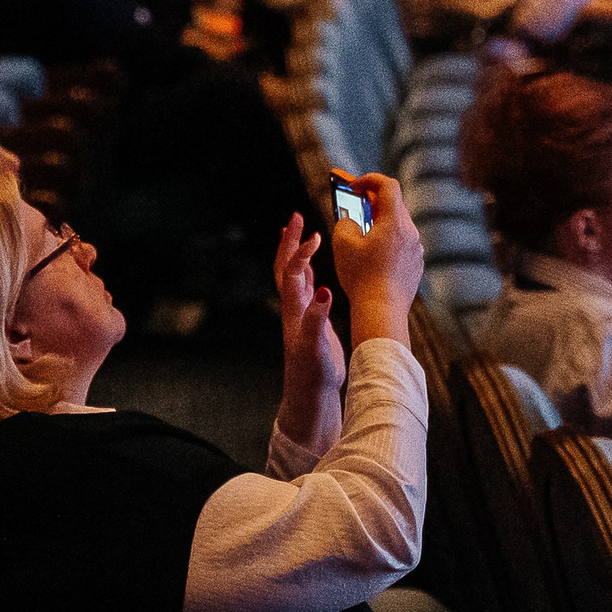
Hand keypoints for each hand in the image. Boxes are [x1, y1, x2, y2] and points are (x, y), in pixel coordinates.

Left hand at [274, 214, 341, 450]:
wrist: (310, 395)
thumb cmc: (313, 374)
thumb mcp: (316, 347)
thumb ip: (319, 319)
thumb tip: (326, 291)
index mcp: (294, 311)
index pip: (295, 273)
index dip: (303, 253)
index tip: (317, 236)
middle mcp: (294, 308)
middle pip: (286, 267)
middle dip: (290, 242)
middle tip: (296, 217)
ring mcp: (300, 313)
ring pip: (294, 275)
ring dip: (296, 251)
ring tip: (299, 231)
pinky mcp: (309, 320)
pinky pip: (306, 286)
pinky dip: (307, 269)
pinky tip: (312, 263)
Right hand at [326, 173, 421, 345]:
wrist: (381, 312)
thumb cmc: (361, 278)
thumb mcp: (342, 244)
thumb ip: (345, 222)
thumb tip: (351, 222)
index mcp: (395, 222)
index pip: (388, 185)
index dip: (369, 179)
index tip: (354, 185)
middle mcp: (410, 232)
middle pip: (394, 205)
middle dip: (373, 201)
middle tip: (356, 203)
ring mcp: (416, 250)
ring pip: (398, 226)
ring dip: (380, 223)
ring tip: (362, 231)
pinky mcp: (415, 266)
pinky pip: (402, 245)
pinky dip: (387, 242)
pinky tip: (373, 256)